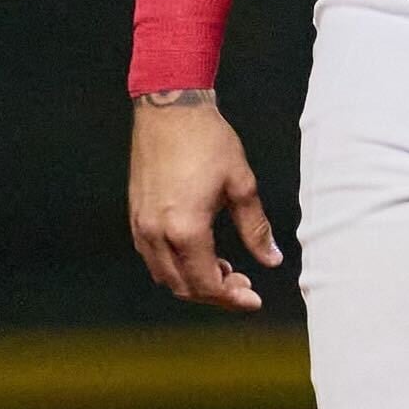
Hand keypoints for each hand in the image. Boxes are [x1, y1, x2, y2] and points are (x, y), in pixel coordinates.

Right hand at [128, 90, 283, 311]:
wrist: (170, 108)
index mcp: (186, 229)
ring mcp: (141, 226)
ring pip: (165, 275)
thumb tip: (272, 259)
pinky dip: (176, 266)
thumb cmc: (208, 141)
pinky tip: (199, 254)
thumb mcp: (241, 184)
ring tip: (224, 270)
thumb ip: (256, 228)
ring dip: (194, 282)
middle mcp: (157, 234)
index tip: (252, 299)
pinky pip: (153, 257)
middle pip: (183, 287)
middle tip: (243, 285)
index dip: (231, 298)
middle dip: (215, 293)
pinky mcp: (136, 216)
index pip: (206, 284)